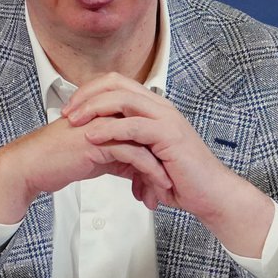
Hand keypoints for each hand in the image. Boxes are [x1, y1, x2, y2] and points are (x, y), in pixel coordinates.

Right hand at [0, 116, 171, 223]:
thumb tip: (136, 170)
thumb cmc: (56, 160)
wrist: (30, 166)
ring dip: (159, 169)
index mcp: (109, 114)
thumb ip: (117, 157)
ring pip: (145, 143)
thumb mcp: (95, 157)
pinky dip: (147, 173)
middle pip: (149, 133)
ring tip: (165, 190)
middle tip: (173, 182)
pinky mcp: (99, 140)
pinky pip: (133, 155)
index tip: (168, 172)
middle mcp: (109, 115)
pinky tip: (152, 190)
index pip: (144, 128)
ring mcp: (104, 125)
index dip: (158, 151)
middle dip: (164, 159)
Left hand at [61, 73, 274, 256]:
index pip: (117, 84)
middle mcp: (160, 106)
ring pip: (122, 99)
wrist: (211, 194)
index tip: (71, 108)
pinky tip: (93, 137)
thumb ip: (128, 150)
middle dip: (87, 95)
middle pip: (116, 83)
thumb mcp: (147, 159)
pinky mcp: (168, 135)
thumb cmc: (182, 179)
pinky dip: (109, 130)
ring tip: (74, 122)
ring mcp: (165, 118)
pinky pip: (132, 125)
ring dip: (93, 108)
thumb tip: (106, 156)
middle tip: (66, 112)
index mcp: (154, 107)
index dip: (91, 91)